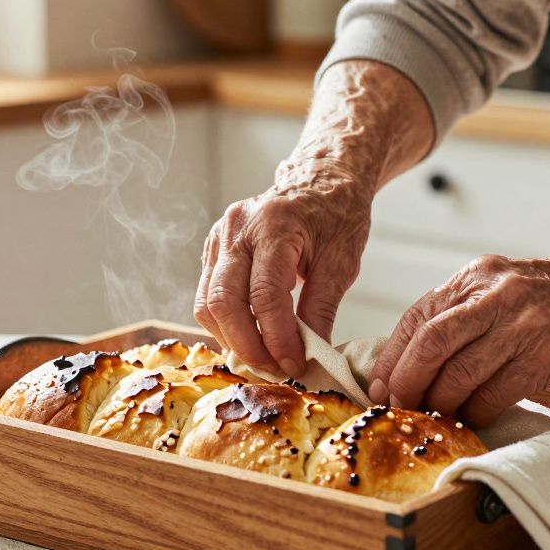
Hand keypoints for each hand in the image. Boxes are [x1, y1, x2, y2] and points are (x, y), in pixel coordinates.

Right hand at [195, 159, 373, 375]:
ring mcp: (219, 237)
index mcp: (274, 226)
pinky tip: (250, 336)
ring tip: (263, 358)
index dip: (277, 339)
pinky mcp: (213, 248)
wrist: (321, 180)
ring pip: (207, 303)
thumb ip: (321, 310)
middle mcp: (237, 228)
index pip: (265, 296)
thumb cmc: (336, 215)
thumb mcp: (342, 262)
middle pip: (223, 301)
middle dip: (247, 345)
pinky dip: (226, 323)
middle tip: (273, 369)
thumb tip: (309, 356)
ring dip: (232, 338)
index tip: (294, 365)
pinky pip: (207, 295)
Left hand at [368, 254, 549, 425]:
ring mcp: (522, 325)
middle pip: (431, 344)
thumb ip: (463, 313)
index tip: (381, 385)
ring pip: (459, 374)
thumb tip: (412, 359)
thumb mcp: (504, 286)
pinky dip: (477, 412)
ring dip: (441, 403)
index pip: (418, 317)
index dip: (394, 357)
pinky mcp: (546, 356)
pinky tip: (475, 418)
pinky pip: (495, 394)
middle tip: (400, 407)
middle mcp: (496, 295)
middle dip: (408, 382)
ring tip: (436, 416)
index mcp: (478, 277)